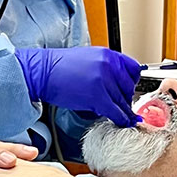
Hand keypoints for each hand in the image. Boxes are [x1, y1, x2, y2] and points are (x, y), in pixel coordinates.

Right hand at [14, 45, 141, 126]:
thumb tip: (117, 83)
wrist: (43, 72)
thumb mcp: (89, 59)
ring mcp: (103, 80)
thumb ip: (106, 67)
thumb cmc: (60, 68)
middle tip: (123, 106)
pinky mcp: (97, 96)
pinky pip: (115, 111)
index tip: (130, 90)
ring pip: (123, 101)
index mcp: (108, 54)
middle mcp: (108, 65)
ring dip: (124, 112)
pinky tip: (120, 122)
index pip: (134, 69)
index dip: (133, 83)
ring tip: (123, 117)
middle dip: (127, 99)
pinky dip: (120, 119)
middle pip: (129, 87)